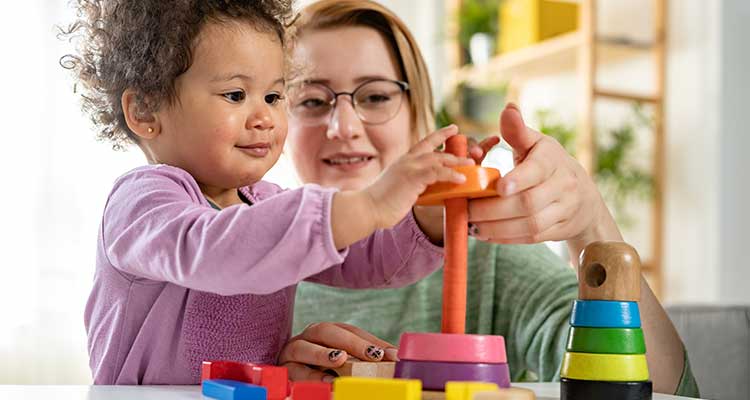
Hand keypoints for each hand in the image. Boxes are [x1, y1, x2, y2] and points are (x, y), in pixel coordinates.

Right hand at [278, 322, 397, 381]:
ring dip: (323, 354)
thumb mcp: (344, 362)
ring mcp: (291, 353)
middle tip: (372, 355)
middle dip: (351, 342)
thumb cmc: (319, 370)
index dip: (370, 341)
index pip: (349, 330)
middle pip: (326, 331)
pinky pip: (293, 371)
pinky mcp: (283, 369)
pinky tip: (327, 381)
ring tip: (341, 360)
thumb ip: (363, 358)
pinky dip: (310, 376)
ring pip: (303, 347)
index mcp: (325, 332)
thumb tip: (395, 357)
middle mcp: (307, 337)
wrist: (283, 380)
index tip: (391, 355)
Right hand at [364, 125, 473, 229]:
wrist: (366, 208)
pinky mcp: (412, 177)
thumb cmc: (379, 203)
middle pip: (434, 148)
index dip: (439, 135)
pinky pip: (437, 173)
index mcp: (403, 162)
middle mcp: (406, 161)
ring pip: (438, 159)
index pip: (423, 144)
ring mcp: (409, 168)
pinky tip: (461, 179)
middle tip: (469, 148)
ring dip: (456, 161)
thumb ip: (411, 184)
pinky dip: (451, 175)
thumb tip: (424, 190)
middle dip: (453, 148)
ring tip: (470, 164)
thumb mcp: (398, 188)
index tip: (452, 128)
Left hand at [467, 103, 619, 244]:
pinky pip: (530, 238)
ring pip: (530, 225)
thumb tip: (508, 109)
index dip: (518, 179)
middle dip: (494, 209)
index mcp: (553, 160)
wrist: (583, 197)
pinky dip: (505, 238)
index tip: (498, 187)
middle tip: (468, 210)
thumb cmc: (548, 164)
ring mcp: (563, 210)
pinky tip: (484, 233)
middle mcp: (563, 186)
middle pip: (528, 203)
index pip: (537, 170)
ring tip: (471, 225)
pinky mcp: (557, 230)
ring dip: (496, 227)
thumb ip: (518, 131)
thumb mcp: (536, 144)